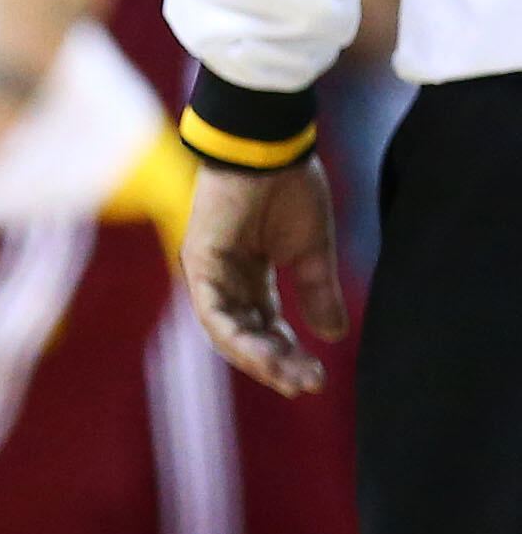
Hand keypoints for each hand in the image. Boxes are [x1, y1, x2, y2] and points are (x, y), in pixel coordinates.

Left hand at [180, 157, 346, 396]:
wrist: (271, 148)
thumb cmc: (291, 187)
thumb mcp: (312, 250)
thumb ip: (318, 292)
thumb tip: (334, 335)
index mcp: (251, 278)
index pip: (267, 328)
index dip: (289, 354)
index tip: (316, 378)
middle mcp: (227, 283)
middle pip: (248, 337)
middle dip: (277, 364)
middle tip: (306, 385)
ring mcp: (208, 276)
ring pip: (228, 333)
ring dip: (258, 358)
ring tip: (287, 378)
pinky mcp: (198, 266)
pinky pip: (213, 313)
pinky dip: (235, 336)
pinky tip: (260, 355)